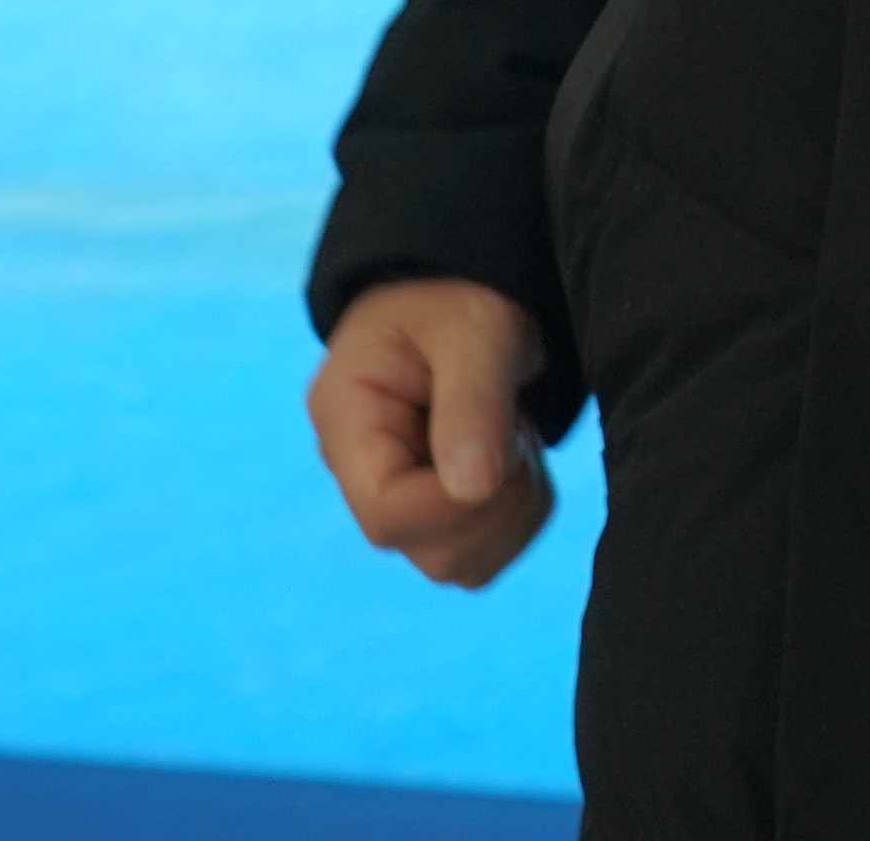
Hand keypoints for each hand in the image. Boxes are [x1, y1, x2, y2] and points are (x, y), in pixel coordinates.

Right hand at [310, 274, 561, 587]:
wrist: (456, 302)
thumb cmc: (453, 303)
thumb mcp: (473, 329)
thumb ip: (472, 400)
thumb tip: (472, 488)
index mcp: (347, 426)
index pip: (387, 514)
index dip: (458, 501)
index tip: (505, 442)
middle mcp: (362, 481)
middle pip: (433, 553)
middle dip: (498, 500)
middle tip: (512, 424)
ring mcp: (400, 509)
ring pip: (467, 566)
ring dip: (515, 507)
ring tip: (509, 433)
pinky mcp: (436, 522)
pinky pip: (489, 557)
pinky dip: (522, 514)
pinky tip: (511, 455)